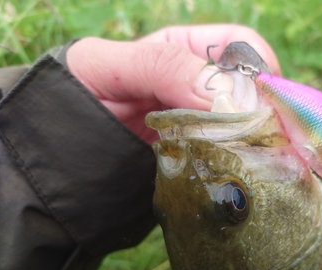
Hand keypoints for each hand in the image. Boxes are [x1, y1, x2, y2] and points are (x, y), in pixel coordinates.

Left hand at [66, 24, 280, 144]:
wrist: (56, 151)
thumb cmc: (76, 96)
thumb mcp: (108, 66)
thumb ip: (163, 67)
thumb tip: (225, 94)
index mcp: (185, 51)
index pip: (239, 46)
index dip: (256, 66)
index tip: (257, 100)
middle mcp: (202, 88)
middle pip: (254, 90)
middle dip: (265, 110)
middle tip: (262, 137)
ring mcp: (205, 126)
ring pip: (249, 127)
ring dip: (258, 140)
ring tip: (258, 158)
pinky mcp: (201, 158)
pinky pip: (232, 157)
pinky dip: (244, 163)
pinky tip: (245, 171)